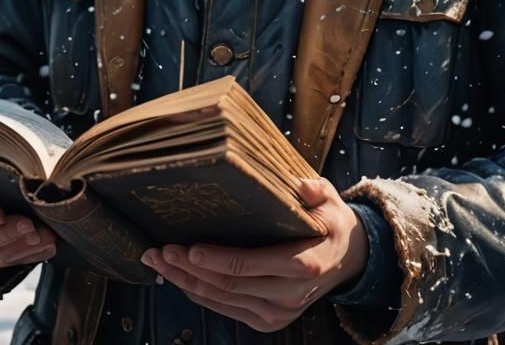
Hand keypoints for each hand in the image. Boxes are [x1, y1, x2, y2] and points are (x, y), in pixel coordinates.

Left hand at [140, 178, 367, 332]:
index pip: (250, 265)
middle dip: (187, 269)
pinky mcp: (269, 319)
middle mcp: (289, 294)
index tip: (187, 248)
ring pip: (222, 300)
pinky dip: (200, 294)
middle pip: (228, 285)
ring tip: (157, 262)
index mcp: (303, 264)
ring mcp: (278, 311)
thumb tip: (301, 185)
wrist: (348, 259)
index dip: (216, 259)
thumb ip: (316, 191)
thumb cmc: (331, 224)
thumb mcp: (330, 200)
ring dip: (185, 282)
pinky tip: (179, 278)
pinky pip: (226, 309)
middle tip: (158, 251)